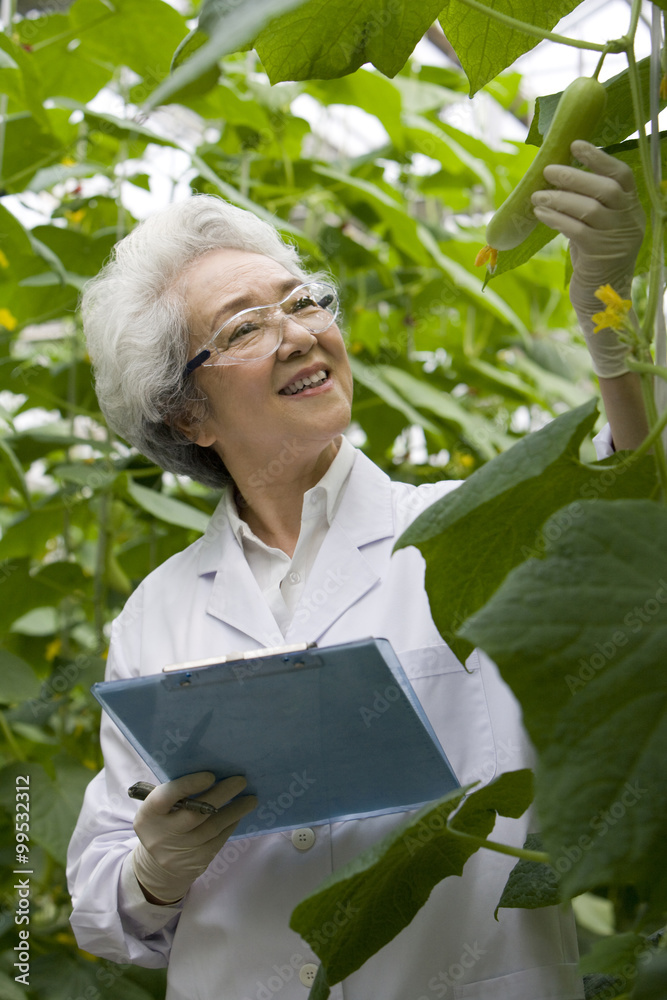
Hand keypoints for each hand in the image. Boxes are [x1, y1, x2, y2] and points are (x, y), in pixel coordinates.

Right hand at [131, 771, 256, 903]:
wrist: (157, 866)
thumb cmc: (162, 823)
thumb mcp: (159, 809)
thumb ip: (176, 793)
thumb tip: (212, 771)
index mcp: (150, 813)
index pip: (167, 797)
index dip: (188, 785)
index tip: (210, 775)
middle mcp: (163, 833)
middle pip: (195, 813)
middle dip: (221, 795)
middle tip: (241, 781)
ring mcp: (180, 850)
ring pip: (212, 828)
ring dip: (235, 811)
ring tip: (251, 799)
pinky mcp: (196, 861)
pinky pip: (218, 840)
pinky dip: (230, 825)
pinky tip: (239, 814)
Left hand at [531, 140, 645, 377]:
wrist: (599, 297)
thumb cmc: (593, 259)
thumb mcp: (595, 227)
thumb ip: (587, 204)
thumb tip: (557, 178)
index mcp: (631, 210)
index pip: (621, 176)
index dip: (599, 158)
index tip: (576, 145)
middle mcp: (629, 221)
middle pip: (605, 189)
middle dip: (574, 176)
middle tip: (547, 170)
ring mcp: (617, 238)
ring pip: (590, 209)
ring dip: (560, 198)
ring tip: (536, 196)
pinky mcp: (600, 255)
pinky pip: (576, 230)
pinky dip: (556, 219)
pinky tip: (541, 214)